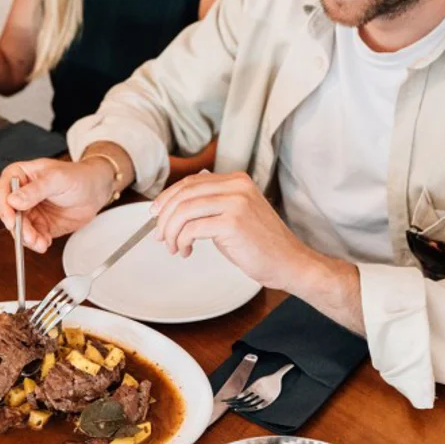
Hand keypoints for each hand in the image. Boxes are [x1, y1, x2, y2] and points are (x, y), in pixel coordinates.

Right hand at [0, 159, 116, 252]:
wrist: (96, 191)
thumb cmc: (78, 176)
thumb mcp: (57, 178)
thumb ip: (35, 190)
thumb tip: (14, 200)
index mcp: (21, 175)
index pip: (4, 191)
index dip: (4, 207)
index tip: (11, 219)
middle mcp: (22, 195)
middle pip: (10, 214)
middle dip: (19, 228)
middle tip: (29, 236)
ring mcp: (31, 211)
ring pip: (20, 229)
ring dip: (28, 238)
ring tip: (40, 242)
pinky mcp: (41, 225)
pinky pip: (33, 237)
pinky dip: (37, 243)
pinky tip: (45, 243)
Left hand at [151, 171, 308, 290]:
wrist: (289, 262)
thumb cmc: (261, 245)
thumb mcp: (235, 215)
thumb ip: (211, 206)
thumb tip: (174, 209)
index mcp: (236, 180)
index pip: (191, 182)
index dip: (168, 197)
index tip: (155, 213)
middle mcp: (236, 186)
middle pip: (184, 194)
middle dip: (165, 216)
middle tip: (160, 235)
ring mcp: (236, 202)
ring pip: (184, 211)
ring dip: (171, 231)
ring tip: (174, 247)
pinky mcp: (233, 222)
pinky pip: (192, 228)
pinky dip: (182, 241)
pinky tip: (186, 251)